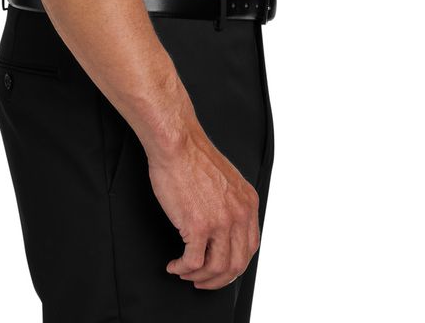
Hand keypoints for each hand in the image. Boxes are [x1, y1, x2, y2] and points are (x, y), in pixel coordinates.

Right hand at [146, 130, 259, 289]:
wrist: (177, 143)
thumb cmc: (193, 156)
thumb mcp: (227, 180)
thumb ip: (231, 203)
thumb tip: (223, 227)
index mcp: (248, 202)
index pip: (250, 247)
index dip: (234, 264)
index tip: (221, 269)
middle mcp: (239, 214)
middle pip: (236, 264)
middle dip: (218, 279)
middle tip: (202, 280)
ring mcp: (220, 222)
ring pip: (217, 268)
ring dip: (199, 277)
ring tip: (185, 272)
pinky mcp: (197, 226)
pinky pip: (193, 262)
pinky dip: (182, 269)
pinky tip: (175, 265)